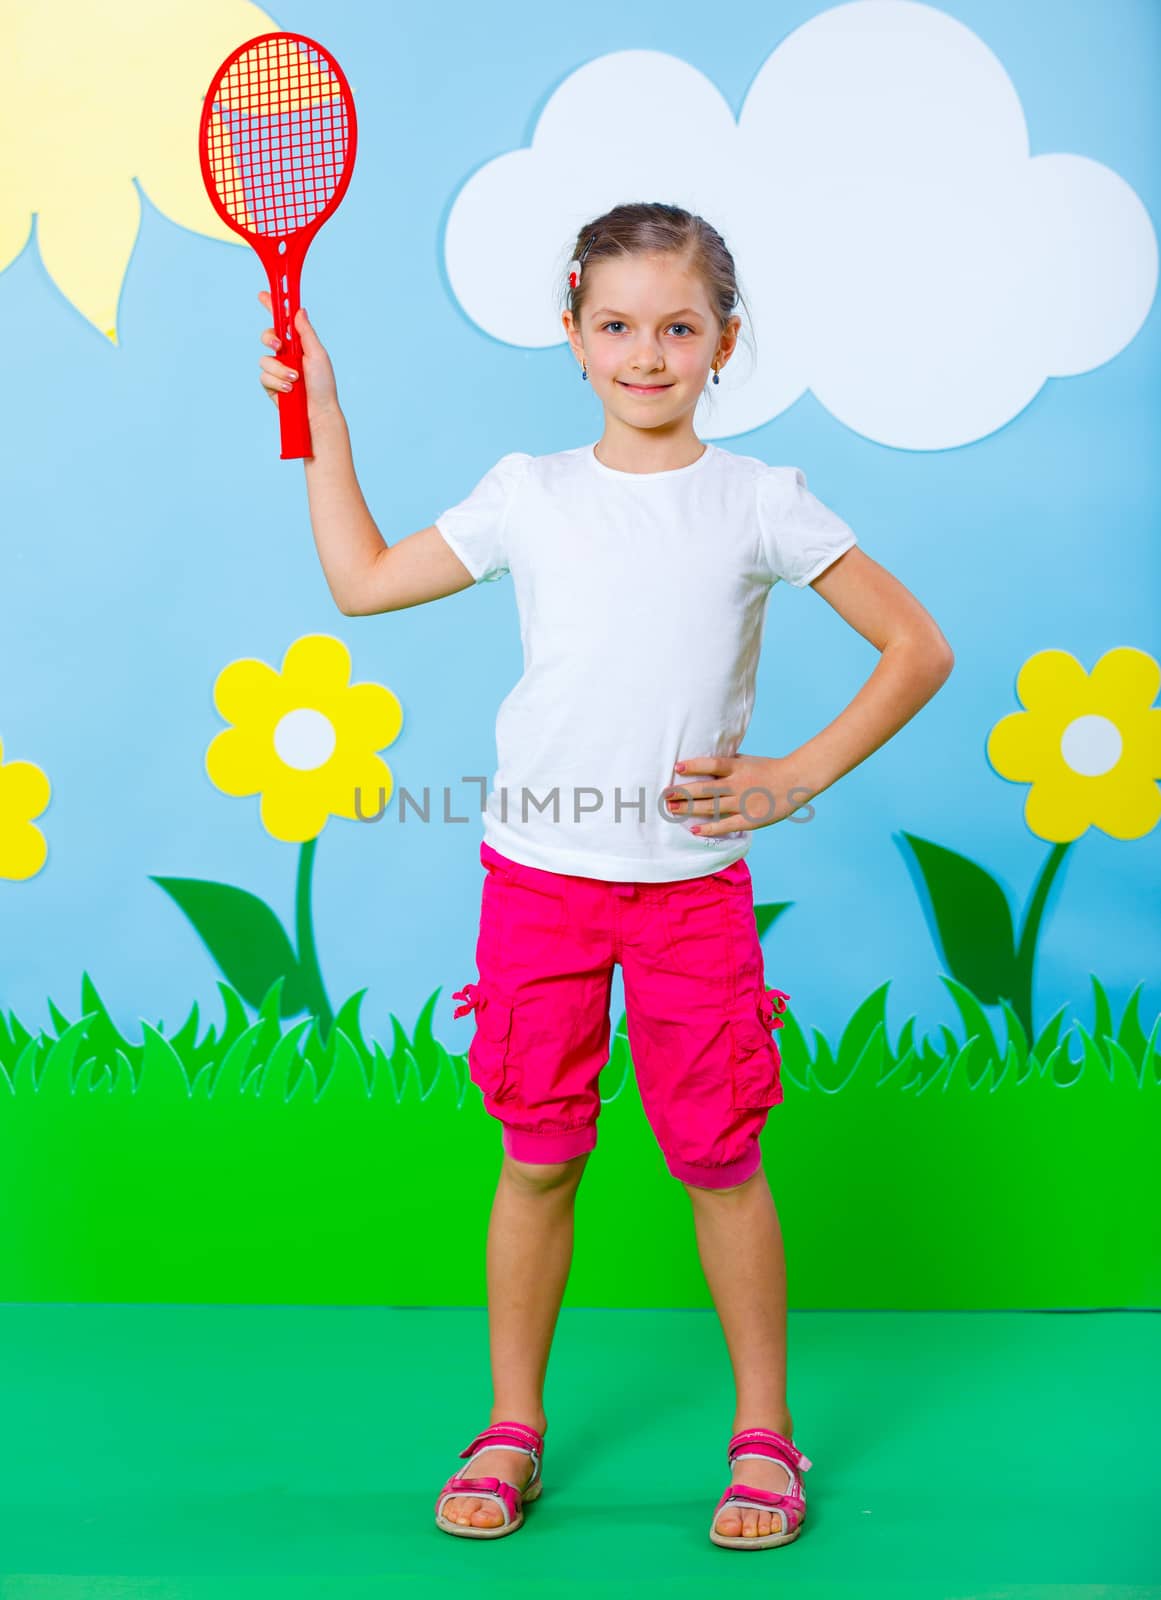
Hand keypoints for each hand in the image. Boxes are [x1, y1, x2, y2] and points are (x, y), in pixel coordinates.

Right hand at [257, 291, 338, 418]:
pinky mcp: (270, 384)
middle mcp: (286, 354)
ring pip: (265, 360)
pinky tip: (289, 391)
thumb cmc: (322, 385)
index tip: (263, 294)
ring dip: (281, 370)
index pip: (283, 321)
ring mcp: (277, 369)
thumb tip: (299, 310)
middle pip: (267, 336)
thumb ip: (306, 332)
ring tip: (295, 380)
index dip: (273, 306)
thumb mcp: (317, 354)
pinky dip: (277, 383)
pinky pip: (264, 376)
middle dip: (270, 338)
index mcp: (298, 344)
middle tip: (279, 345)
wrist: (317, 412)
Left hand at [663, 754, 813, 836]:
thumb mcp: (747, 760)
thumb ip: (727, 762)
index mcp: (738, 767)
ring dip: (689, 809)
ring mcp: (744, 802)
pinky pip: (726, 825)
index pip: (713, 764)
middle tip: (664, 794)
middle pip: (706, 788)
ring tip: (671, 810)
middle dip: (683, 792)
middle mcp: (739, 784)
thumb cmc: (768, 769)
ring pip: (712, 807)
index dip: (694, 765)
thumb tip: (703, 762)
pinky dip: (709, 828)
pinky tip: (693, 829)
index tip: (677, 767)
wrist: (797, 780)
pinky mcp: (750, 819)